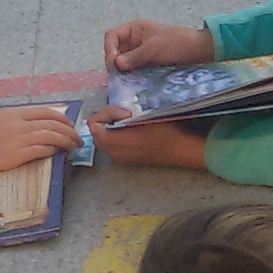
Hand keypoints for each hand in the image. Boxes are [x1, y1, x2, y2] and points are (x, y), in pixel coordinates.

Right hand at [0, 106, 81, 178]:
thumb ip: (13, 123)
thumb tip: (31, 128)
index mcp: (13, 113)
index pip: (46, 112)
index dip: (63, 119)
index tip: (70, 125)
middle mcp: (18, 124)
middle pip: (53, 124)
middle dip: (70, 131)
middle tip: (78, 139)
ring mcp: (17, 139)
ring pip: (51, 136)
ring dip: (66, 142)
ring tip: (74, 147)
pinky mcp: (14, 156)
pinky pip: (41, 150)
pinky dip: (53, 150)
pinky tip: (58, 153)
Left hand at [88, 111, 210, 169]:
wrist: (179, 149)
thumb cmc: (163, 132)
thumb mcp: (141, 117)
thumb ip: (120, 117)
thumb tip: (106, 116)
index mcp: (113, 142)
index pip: (93, 124)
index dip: (107, 113)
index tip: (125, 112)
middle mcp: (112, 153)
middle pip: (97, 132)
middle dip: (107, 119)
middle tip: (126, 114)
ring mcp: (119, 159)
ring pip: (104, 139)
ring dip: (112, 127)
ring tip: (129, 120)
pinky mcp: (126, 160)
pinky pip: (113, 145)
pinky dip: (117, 135)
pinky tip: (132, 130)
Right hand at [104, 20, 216, 71]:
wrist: (197, 51)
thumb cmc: (176, 43)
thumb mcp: (153, 48)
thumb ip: (134, 56)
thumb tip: (116, 64)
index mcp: (134, 29)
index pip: (112, 36)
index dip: (109, 48)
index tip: (113, 62)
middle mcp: (134, 40)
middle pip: (115, 50)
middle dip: (114, 61)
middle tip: (117, 75)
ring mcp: (139, 53)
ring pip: (122, 62)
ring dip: (121, 70)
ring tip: (123, 80)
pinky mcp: (146, 64)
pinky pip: (132, 69)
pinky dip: (130, 75)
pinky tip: (130, 82)